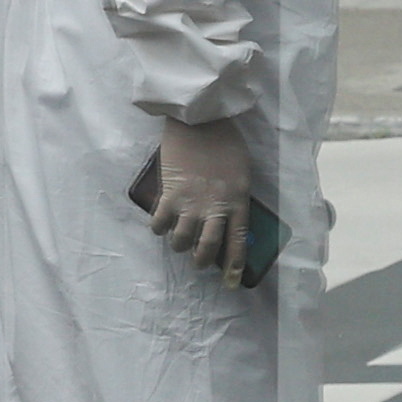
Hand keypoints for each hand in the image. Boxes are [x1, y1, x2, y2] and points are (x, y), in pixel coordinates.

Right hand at [146, 117, 253, 277]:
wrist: (200, 119)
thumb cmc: (226, 140)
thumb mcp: (242, 171)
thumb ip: (236, 196)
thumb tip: (229, 215)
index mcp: (238, 202)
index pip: (238, 243)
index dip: (234, 266)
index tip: (231, 282)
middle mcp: (215, 208)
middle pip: (207, 249)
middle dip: (202, 261)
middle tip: (198, 261)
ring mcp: (190, 204)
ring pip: (180, 242)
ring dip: (179, 245)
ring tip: (179, 239)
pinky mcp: (169, 195)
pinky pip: (159, 224)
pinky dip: (159, 228)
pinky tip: (161, 223)